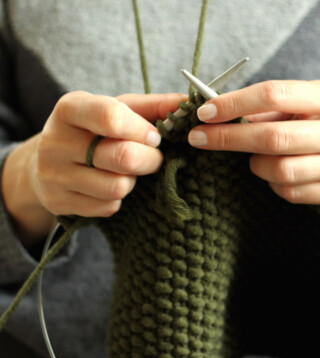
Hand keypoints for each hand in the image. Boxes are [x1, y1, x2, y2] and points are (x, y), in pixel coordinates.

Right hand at [2, 91, 184, 245]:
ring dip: (132, 181)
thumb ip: (152, 106)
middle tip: (152, 158)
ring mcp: (54, 175)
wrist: (47, 163)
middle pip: (123, 157)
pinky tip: (108, 185)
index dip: (143, 130)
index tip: (155, 136)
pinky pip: (107, 207)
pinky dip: (117, 199)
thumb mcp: (117, 110)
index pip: (111, 117)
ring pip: (117, 187)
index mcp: (71, 109)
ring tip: (126, 172)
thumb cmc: (93, 131)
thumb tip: (187, 104)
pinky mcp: (59, 202)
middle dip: (150, 160)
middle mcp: (56, 141)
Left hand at [188, 80, 319, 205]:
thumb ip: (265, 107)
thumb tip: (214, 114)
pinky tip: (275, 172)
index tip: (204, 113)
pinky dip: (272, 183)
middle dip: (228, 139)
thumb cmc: (319, 120)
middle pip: (272, 138)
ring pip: (279, 170)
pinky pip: (288, 193)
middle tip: (197, 138)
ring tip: (256, 157)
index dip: (233, 104)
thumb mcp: (301, 101)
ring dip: (256, 165)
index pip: (273, 95)